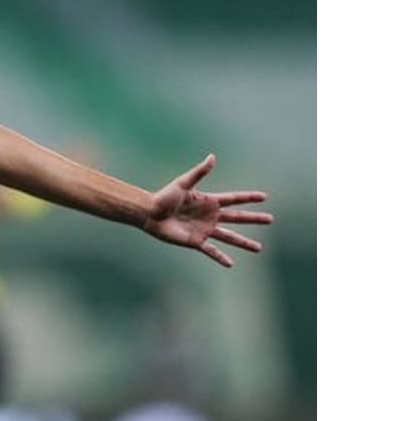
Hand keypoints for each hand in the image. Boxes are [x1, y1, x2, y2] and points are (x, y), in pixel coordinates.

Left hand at [143, 155, 273, 266]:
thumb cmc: (164, 197)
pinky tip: (231, 264)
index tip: (264, 197)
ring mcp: (204, 229)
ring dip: (244, 242)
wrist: (150, 213)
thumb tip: (212, 156)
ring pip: (229, 237)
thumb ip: (199, 172)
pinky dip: (221, 257)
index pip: (234, 199)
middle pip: (237, 218)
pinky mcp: (195, 241)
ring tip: (259, 248)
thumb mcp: (183, 183)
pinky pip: (211, 251)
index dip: (248, 198)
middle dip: (253, 219)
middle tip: (270, 219)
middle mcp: (209, 216)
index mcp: (209, 201)